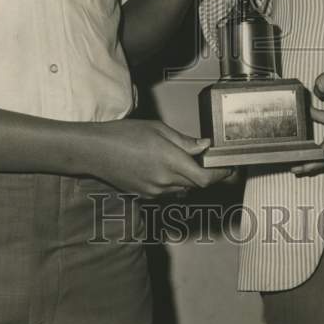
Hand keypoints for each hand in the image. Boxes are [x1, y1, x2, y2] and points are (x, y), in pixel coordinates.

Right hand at [89, 119, 231, 196]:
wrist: (95, 151)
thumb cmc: (123, 135)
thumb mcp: (158, 129)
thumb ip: (184, 141)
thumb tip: (204, 146)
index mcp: (170, 161)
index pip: (205, 178)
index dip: (221, 175)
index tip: (228, 168)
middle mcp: (164, 181)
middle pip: (196, 185)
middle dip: (206, 174)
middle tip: (209, 161)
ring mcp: (154, 191)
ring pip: (183, 189)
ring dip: (189, 178)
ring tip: (183, 161)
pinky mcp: (145, 195)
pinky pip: (168, 191)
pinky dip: (173, 182)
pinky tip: (164, 167)